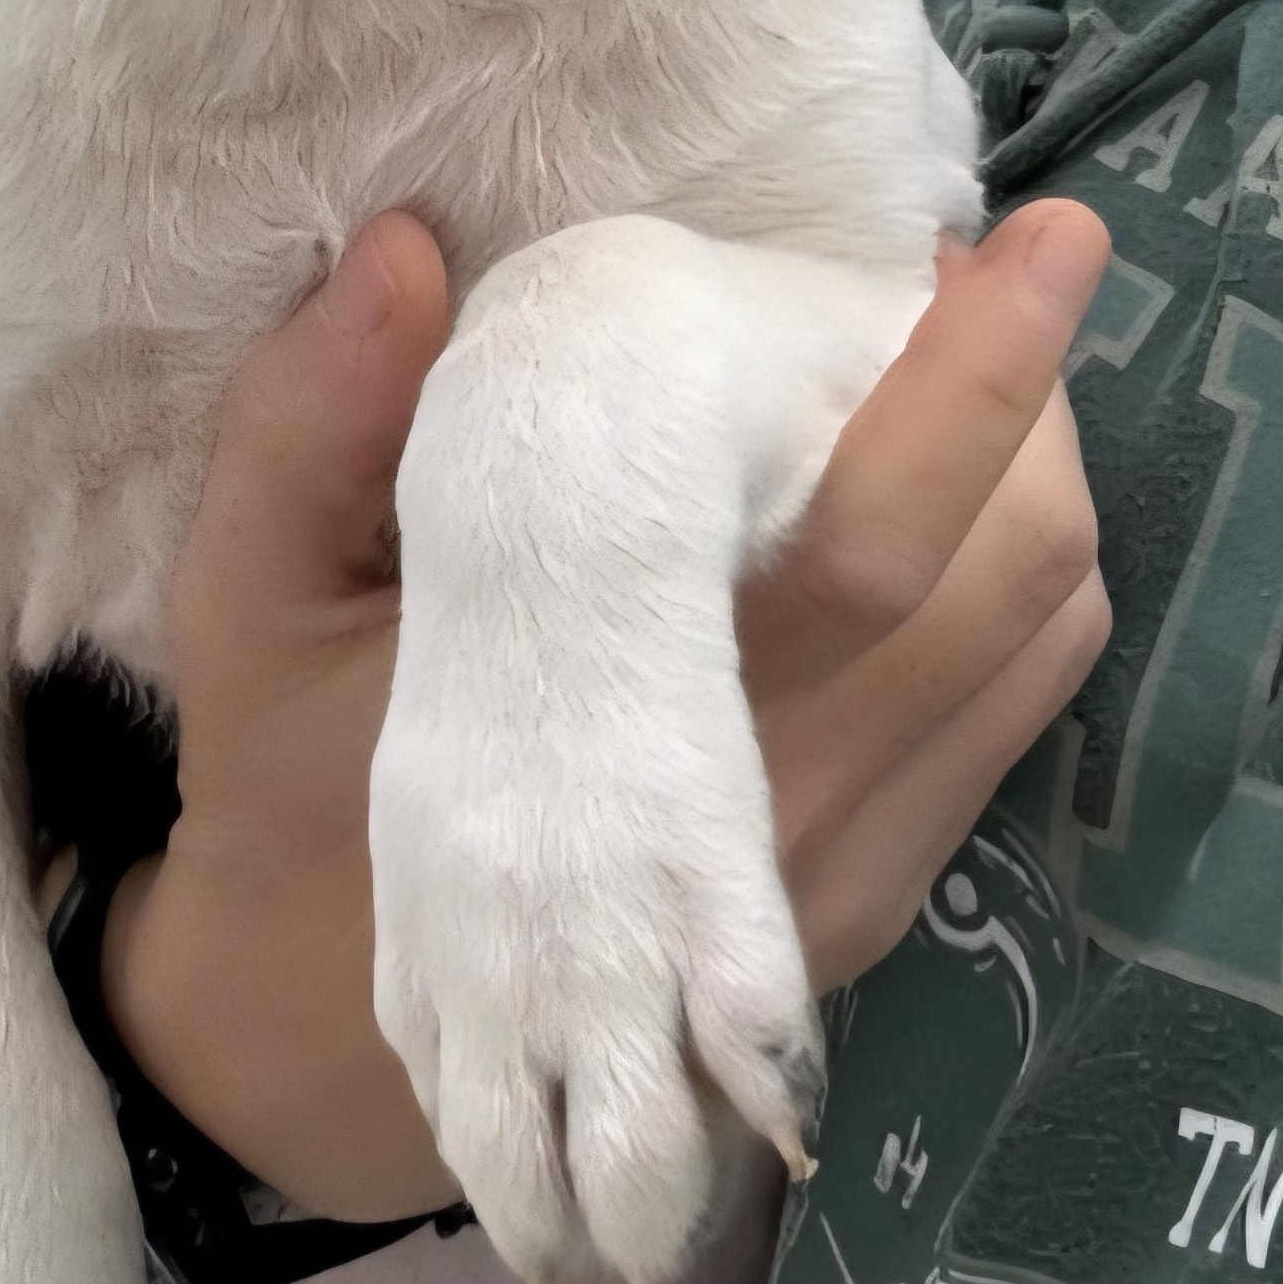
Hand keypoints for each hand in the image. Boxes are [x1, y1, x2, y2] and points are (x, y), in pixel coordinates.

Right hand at [97, 201, 1111, 1232]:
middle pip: (1012, 577)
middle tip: (937, 272)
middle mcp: (790, 805)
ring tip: (931, 364)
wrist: (316, 1044)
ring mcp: (849, 862)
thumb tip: (405, 251)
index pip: (872, 540)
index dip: (971, 382)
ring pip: (1038, 642)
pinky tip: (910, 498)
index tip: (1027, 240)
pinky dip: (1005, 572)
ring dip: (1028, 476)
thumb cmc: (279, 791)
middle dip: (1030, 396)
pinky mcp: (874, 895)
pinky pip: (1012, 707)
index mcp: (640, 732)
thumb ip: (310, 427)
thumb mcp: (244, 604)